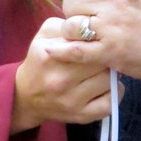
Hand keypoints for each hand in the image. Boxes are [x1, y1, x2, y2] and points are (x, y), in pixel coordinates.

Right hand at [11, 17, 114, 132]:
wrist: (26, 96)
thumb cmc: (39, 60)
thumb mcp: (44, 36)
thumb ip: (66, 25)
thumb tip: (90, 24)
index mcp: (50, 55)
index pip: (86, 41)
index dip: (97, 37)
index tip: (99, 37)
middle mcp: (60, 79)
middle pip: (100, 60)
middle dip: (106, 54)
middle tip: (105, 52)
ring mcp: (71, 101)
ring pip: (108, 80)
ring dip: (111, 73)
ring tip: (104, 68)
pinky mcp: (81, 116)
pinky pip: (110, 103)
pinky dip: (114, 92)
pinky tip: (107, 85)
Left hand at [41, 0, 140, 81]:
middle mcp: (112, 2)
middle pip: (70, 2)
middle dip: (72, 9)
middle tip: (83, 16)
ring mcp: (110, 28)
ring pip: (70, 25)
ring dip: (72, 30)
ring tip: (84, 34)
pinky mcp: (110, 53)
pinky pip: (75, 50)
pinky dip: (61, 50)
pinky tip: (54, 50)